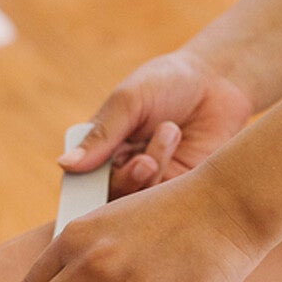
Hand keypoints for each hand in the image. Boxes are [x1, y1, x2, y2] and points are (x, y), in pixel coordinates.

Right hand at [58, 48, 254, 197]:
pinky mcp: (181, 188)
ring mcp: (153, 181)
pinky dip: (172, 178)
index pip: (81, 184)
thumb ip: (101, 135)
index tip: (103, 177)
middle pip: (109, 200)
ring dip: (153, 170)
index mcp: (101, 150)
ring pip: (139, 201)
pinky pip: (168, 201)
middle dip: (127, 182)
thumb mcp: (129, 100)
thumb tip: (63, 165)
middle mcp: (123, 170)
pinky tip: (178, 141)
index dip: (85, 190)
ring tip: (170, 130)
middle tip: (144, 161)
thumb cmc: (167, 81)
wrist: (217, 80)